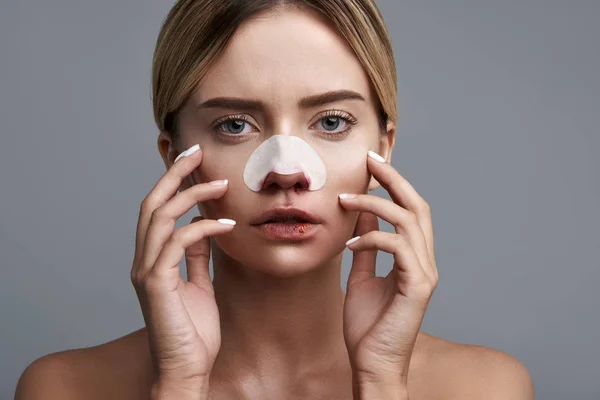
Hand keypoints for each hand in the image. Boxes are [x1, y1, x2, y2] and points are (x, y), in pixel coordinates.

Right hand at [130, 144, 233, 388]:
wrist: (186, 369)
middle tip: (197, 151)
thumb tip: (203, 230)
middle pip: (152, 204)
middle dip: (173, 174)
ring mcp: (147, 272)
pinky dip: (202, 229)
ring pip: (160, 217)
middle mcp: (144, 261)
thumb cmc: (193, 332)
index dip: (172, 183)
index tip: (194, 161)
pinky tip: (226, 225)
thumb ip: (196, 257)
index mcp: (153, 260)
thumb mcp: (197, 285)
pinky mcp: (156, 284)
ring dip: (191, 195)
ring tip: (221, 183)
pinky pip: (178, 244)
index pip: (157, 210)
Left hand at [340, 151, 437, 387]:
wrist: (373, 364)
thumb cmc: (368, 326)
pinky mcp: (417, 287)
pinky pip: (397, 249)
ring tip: (345, 199)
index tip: (371, 163)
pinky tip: (350, 242)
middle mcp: (425, 261)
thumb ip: (366, 245)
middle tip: (370, 159)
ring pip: (410, 222)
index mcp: (413, 258)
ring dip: (375, 205)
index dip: (393, 184)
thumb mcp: (361, 276)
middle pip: (417, 207)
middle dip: (393, 179)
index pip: (409, 211)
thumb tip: (362, 213)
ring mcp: (424, 274)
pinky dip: (373, 237)